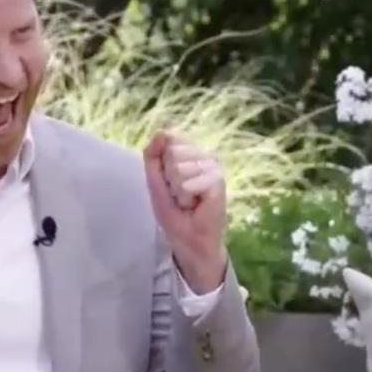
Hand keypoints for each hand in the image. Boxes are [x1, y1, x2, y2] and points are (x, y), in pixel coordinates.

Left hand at [142, 131, 227, 292]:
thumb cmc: (175, 213)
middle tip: (180, 195)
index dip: (163, 167)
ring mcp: (213, 168)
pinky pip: (188, 183)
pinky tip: (195, 204)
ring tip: (188, 201)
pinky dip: (186, 198)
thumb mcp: (155, 182)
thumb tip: (162, 131)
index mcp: (192, 153)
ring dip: (177, 190)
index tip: (171, 184)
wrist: (191, 240)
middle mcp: (205, 156)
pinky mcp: (218, 182)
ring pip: (178, 168)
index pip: (169, 141)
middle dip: (169, 179)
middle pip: (172, 153)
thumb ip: (153, 156)